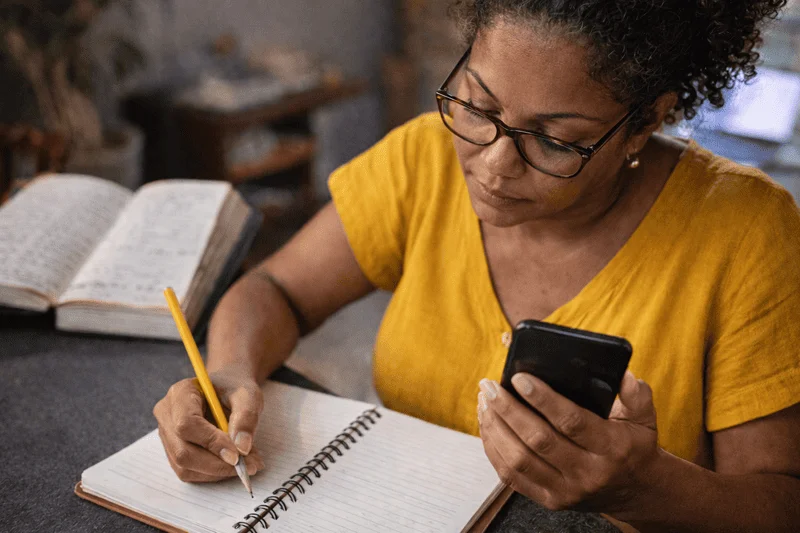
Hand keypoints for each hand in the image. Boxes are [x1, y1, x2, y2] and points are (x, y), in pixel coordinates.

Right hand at [153, 368, 265, 481]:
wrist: (227, 389)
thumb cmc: (235, 388)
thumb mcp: (247, 395)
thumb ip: (246, 417)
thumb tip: (242, 448)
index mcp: (180, 393)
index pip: (187, 424)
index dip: (212, 443)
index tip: (238, 455)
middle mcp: (167, 415)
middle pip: (183, 451)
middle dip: (218, 464)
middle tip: (250, 465)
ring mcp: (167, 435)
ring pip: (185, 467)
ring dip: (218, 471)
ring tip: (247, 463)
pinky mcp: (174, 451)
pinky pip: (190, 472)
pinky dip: (214, 474)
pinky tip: (233, 463)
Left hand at [477, 371, 659, 513]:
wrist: (636, 492)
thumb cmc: (633, 447)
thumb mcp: (644, 419)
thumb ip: (636, 395)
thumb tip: (624, 376)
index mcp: (611, 448)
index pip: (571, 422)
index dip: (542, 398)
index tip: (518, 377)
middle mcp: (588, 473)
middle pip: (538, 441)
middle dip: (508, 410)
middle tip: (489, 387)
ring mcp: (566, 491)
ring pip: (519, 460)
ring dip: (495, 428)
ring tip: (484, 402)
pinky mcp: (549, 500)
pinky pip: (511, 477)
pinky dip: (493, 449)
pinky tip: (488, 425)